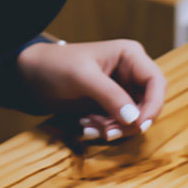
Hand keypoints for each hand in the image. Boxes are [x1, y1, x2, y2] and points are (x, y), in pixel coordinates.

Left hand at [16, 38, 165, 141]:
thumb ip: (110, 96)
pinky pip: (119, 124)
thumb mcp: (82, 78)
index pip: (156, 83)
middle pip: (147, 105)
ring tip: (87, 126)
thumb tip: (135, 120)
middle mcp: (130, 72)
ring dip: (114, 128)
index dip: (153, 106)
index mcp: (130, 55)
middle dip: (128, 122)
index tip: (138, 126)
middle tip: (106, 131)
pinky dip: (105, 129)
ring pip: (134, 118)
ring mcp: (121, 90)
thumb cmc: (56, 65)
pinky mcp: (111, 105)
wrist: (31, 75)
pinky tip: (85, 126)